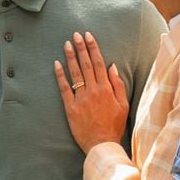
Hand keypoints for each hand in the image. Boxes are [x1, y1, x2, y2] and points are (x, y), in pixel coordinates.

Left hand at [53, 32, 128, 153]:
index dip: (93, 48)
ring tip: (66, 44)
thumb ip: (118, 85)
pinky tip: (56, 64)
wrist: (102, 144)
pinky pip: (64, 88)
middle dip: (81, 48)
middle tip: (76, 35)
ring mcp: (80, 99)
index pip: (98, 63)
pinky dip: (60, 75)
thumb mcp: (123, 105)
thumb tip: (112, 67)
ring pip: (75, 73)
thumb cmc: (114, 126)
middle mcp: (93, 91)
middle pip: (86, 64)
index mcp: (106, 89)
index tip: (88, 36)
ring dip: (70, 57)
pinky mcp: (70, 108)